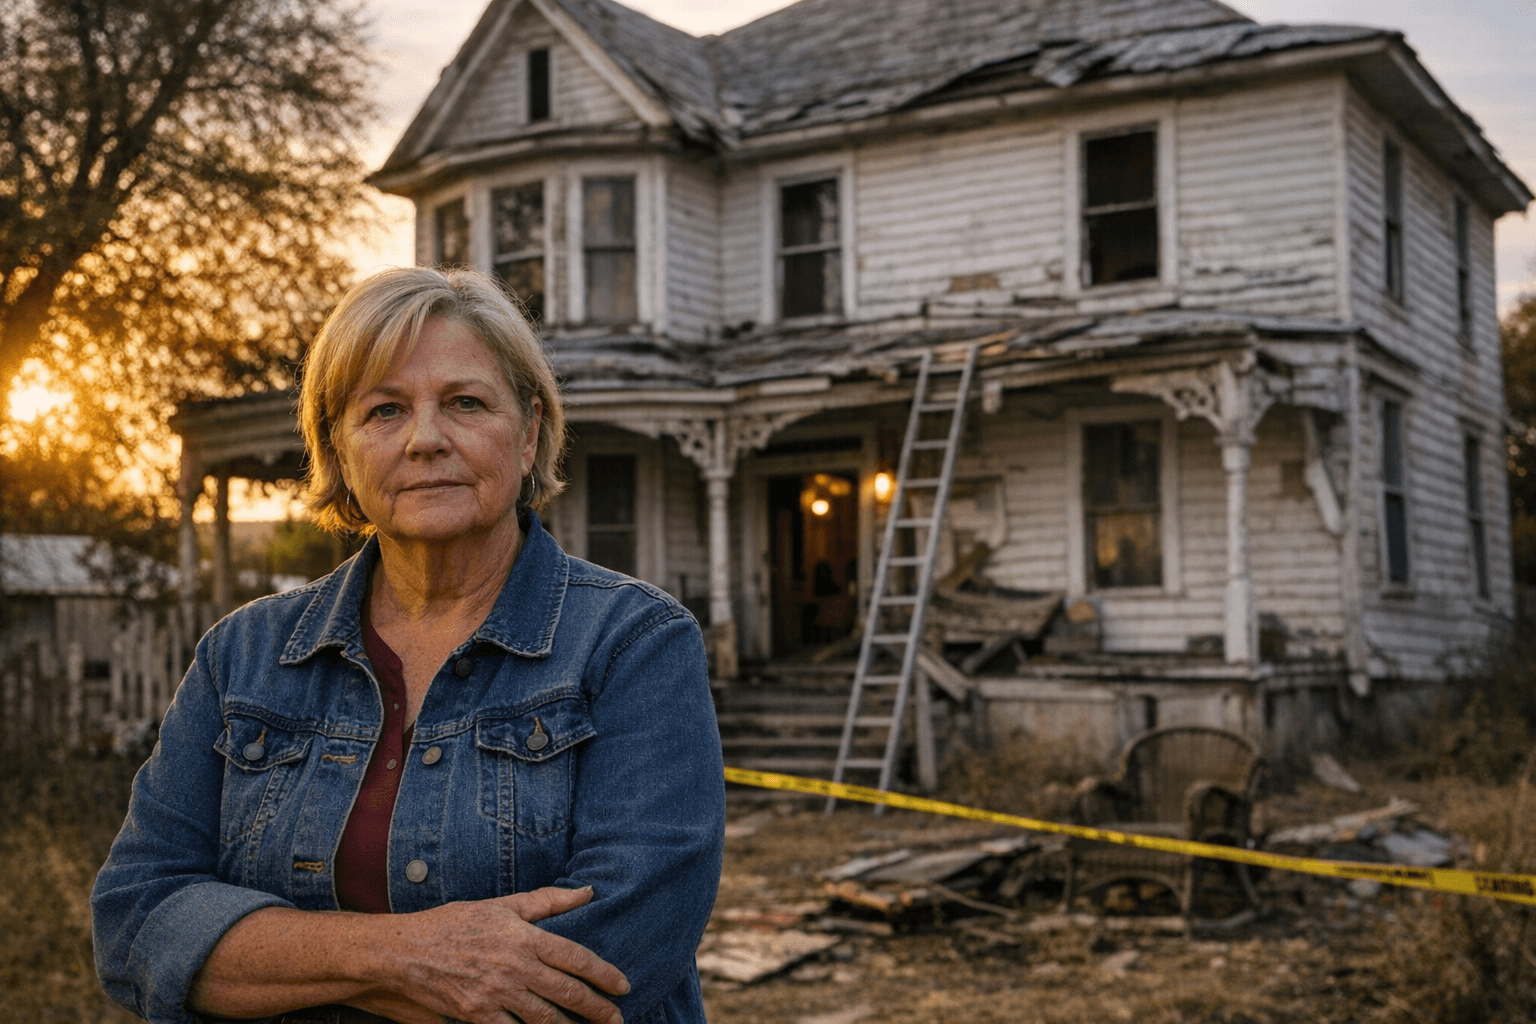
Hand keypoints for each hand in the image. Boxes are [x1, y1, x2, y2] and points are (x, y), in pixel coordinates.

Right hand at [354, 886, 629, 1023]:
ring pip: (546, 1019)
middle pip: (568, 994)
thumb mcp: (501, 905)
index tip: (623, 986)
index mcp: (524, 937)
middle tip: (616, 1019)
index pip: (576, 958)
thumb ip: (547, 902)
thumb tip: (586, 892)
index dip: (603, 974)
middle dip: (598, 1009)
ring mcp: (496, 995)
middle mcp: (515, 967)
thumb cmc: (453, 924)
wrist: (403, 953)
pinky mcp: (478, 1016)